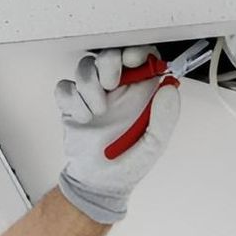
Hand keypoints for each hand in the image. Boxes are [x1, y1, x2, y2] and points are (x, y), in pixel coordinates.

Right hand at [56, 46, 180, 222]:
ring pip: (85, 67)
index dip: (136, 52)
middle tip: (111, 84)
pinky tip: (83, 118)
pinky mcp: (72, 104)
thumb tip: (169, 88)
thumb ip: (164, 118)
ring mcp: (92, 95)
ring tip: (98, 113)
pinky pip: (65, 87)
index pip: (141, 58)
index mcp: (139, 93)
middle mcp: (116, 90)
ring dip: (90, 88)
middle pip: (109, 55)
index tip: (134, 61)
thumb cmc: (127, 164)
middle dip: (108, 64)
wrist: (98, 183)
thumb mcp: (154, 145)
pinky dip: (73, 101)